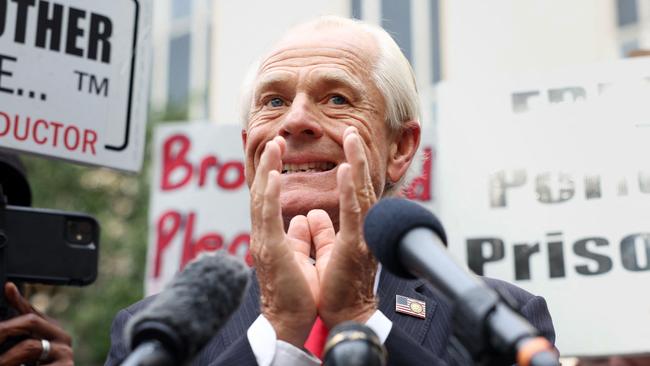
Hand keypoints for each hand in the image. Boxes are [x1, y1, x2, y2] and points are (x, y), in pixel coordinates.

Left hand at [0, 282, 72, 365]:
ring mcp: (66, 352)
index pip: (31, 311)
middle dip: (6, 329)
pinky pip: (36, 364)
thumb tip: (9, 288)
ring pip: (29, 346)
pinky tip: (14, 365)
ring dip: (7, 358)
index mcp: (50, 329)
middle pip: (31, 322)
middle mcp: (62, 337)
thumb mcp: (23, 348)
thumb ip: (17, 326)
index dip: (19, 299)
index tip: (7, 287)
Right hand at [249, 136, 317, 345]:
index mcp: (272, 236)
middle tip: (274, 139)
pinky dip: (269, 194)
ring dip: (266, 169)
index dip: (270, 172)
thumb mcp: (301, 256)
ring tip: (273, 146)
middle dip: (266, 163)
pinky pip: (268, 218)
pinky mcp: (271, 251)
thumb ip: (301, 236)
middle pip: (262, 192)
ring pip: (261, 198)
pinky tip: (272, 176)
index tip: (276, 150)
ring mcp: (264, 242)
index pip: (269, 197)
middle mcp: (264, 235)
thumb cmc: (299, 292)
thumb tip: (305, 219)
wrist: (293, 321)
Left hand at [311, 126, 377, 327]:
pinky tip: (349, 169)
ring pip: (360, 192)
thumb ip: (323, 232)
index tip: (345, 143)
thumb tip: (313, 215)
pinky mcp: (355, 247)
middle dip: (356, 155)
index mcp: (352, 230)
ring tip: (351, 137)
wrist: (344, 316)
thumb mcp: (327, 254)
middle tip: (350, 129)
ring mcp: (361, 237)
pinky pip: (352, 213)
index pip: (353, 191)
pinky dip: (351, 190)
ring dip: (356, 162)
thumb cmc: (336, 289)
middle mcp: (360, 229)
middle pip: (359, 185)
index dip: (351, 166)